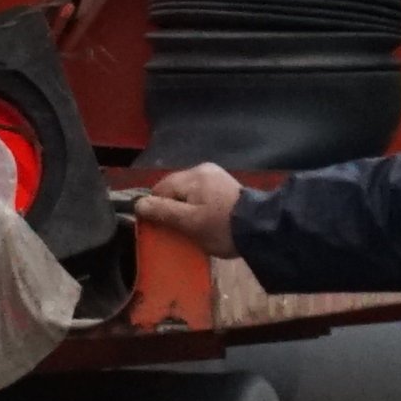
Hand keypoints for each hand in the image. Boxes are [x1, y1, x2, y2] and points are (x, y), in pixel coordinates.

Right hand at [127, 165, 246, 254]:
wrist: (261, 229)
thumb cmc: (221, 227)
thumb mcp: (189, 223)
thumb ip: (163, 212)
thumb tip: (139, 204)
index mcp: (192, 176)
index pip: (160, 189)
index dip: (156, 208)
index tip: (161, 228)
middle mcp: (203, 170)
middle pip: (175, 189)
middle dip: (172, 208)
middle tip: (177, 231)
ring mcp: (217, 176)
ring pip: (189, 192)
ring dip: (186, 208)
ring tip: (192, 228)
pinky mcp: (227, 185)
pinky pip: (203, 194)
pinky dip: (200, 206)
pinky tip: (206, 220)